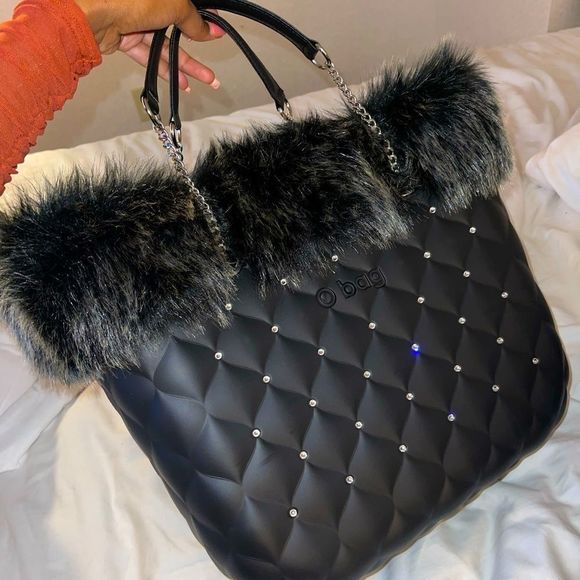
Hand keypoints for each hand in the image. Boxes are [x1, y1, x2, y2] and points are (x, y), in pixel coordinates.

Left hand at [74, 0, 225, 90]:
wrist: (92, 14)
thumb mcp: (174, 5)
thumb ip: (193, 20)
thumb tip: (209, 30)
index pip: (186, 7)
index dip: (202, 20)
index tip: (216, 33)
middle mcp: (146, 3)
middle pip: (177, 30)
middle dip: (196, 51)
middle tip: (211, 67)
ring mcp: (134, 21)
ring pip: (164, 47)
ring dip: (184, 66)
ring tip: (204, 79)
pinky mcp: (124, 39)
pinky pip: (148, 56)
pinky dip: (164, 69)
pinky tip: (179, 81)